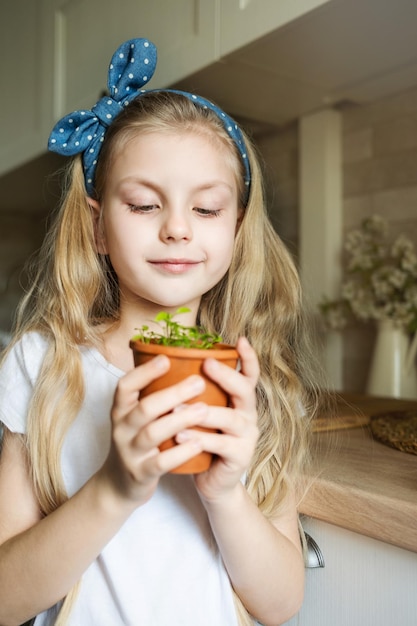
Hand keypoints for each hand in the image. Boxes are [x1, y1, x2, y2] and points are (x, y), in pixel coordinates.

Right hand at [98, 355, 210, 508]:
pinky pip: (160, 463)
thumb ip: (153, 395)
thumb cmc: (138, 441)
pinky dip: (180, 452)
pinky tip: (198, 443)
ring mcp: (129, 452)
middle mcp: (121, 429)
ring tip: (204, 409)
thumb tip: (183, 362)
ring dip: (179, 420)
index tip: (167, 358)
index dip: (144, 372)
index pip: (125, 386)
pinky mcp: (140, 474)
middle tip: (199, 382)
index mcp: (121, 410)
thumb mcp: (136, 417)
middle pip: (144, 408)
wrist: (120, 485)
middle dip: (172, 394)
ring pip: (152, 434)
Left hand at [181, 337, 259, 502]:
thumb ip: (197, 392)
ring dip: (205, 411)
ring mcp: (247, 436)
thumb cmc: (202, 440)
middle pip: (245, 390)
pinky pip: (221, 445)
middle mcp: (248, 414)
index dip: (248, 357)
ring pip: (230, 418)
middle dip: (226, 376)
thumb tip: (170, 361)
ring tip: (179, 407)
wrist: (211, 481)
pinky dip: (200, 439)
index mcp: (239, 400)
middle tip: (207, 364)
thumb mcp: (202, 412)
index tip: (240, 339)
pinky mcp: (240, 456)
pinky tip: (180, 435)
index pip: (249, 374)